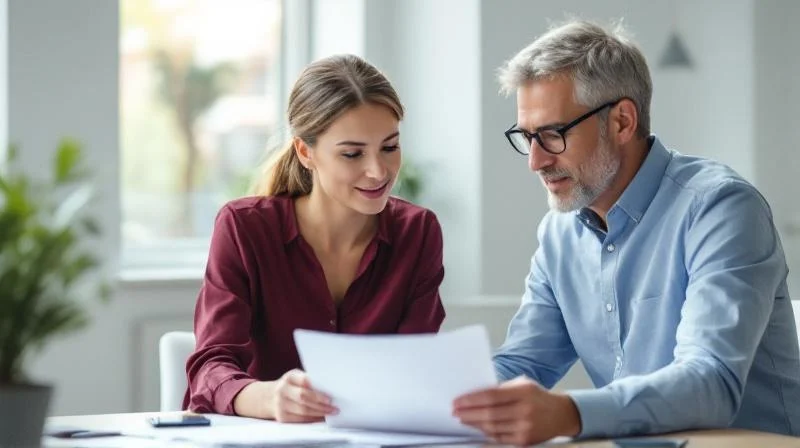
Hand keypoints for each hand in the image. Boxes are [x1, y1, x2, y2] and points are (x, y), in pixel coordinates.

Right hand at [271, 369, 337, 422]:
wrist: (271, 397)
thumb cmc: (292, 386)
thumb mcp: (297, 378)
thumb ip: (310, 382)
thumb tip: (330, 390)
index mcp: (289, 378)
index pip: (304, 381)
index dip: (317, 389)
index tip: (330, 396)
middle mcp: (282, 390)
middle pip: (303, 397)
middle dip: (321, 403)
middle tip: (334, 407)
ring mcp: (280, 405)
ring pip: (303, 410)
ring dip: (319, 413)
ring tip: (331, 413)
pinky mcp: (282, 417)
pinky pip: (300, 419)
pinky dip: (313, 419)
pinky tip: (321, 418)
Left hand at [452, 376, 580, 445]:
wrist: (560, 415)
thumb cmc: (537, 397)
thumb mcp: (522, 385)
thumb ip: (501, 389)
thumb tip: (476, 395)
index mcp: (523, 392)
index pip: (491, 396)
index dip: (471, 400)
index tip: (458, 401)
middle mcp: (525, 410)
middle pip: (489, 414)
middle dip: (469, 413)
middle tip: (455, 412)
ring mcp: (525, 428)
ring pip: (492, 428)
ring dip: (474, 424)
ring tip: (463, 420)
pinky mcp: (524, 441)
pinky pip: (499, 438)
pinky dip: (486, 434)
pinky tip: (478, 429)